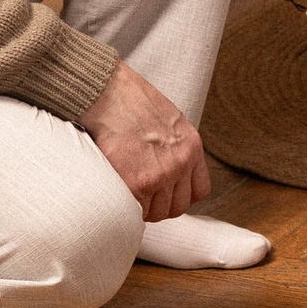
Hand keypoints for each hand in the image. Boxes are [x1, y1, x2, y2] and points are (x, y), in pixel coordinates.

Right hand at [77, 59, 210, 220]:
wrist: (106, 94)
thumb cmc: (129, 101)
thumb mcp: (168, 120)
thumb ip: (173, 145)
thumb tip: (164, 165)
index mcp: (191, 146)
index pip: (199, 191)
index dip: (180, 196)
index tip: (166, 194)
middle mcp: (180, 163)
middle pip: (177, 207)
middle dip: (158, 205)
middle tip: (141, 197)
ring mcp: (160, 175)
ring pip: (156, 213)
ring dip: (141, 208)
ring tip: (126, 193)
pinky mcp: (137, 184)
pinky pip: (135, 211)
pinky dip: (125, 208)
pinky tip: (117, 193)